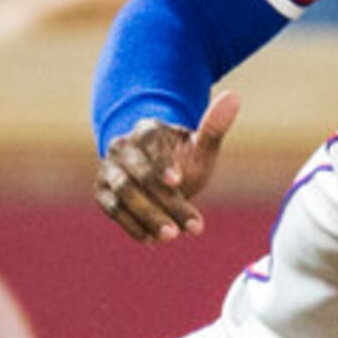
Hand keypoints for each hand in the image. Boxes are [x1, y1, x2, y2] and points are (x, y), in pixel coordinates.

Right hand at [93, 92, 238, 241]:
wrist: (157, 173)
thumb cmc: (183, 158)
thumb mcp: (200, 146)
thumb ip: (214, 126)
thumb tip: (234, 97)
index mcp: (146, 130)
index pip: (151, 144)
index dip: (162, 163)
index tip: (178, 182)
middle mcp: (122, 147)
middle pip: (138, 175)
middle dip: (164, 201)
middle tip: (192, 226)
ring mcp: (109, 169)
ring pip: (123, 193)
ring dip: (147, 216)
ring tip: (172, 235)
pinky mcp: (103, 191)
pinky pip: (112, 209)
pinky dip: (131, 225)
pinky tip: (153, 240)